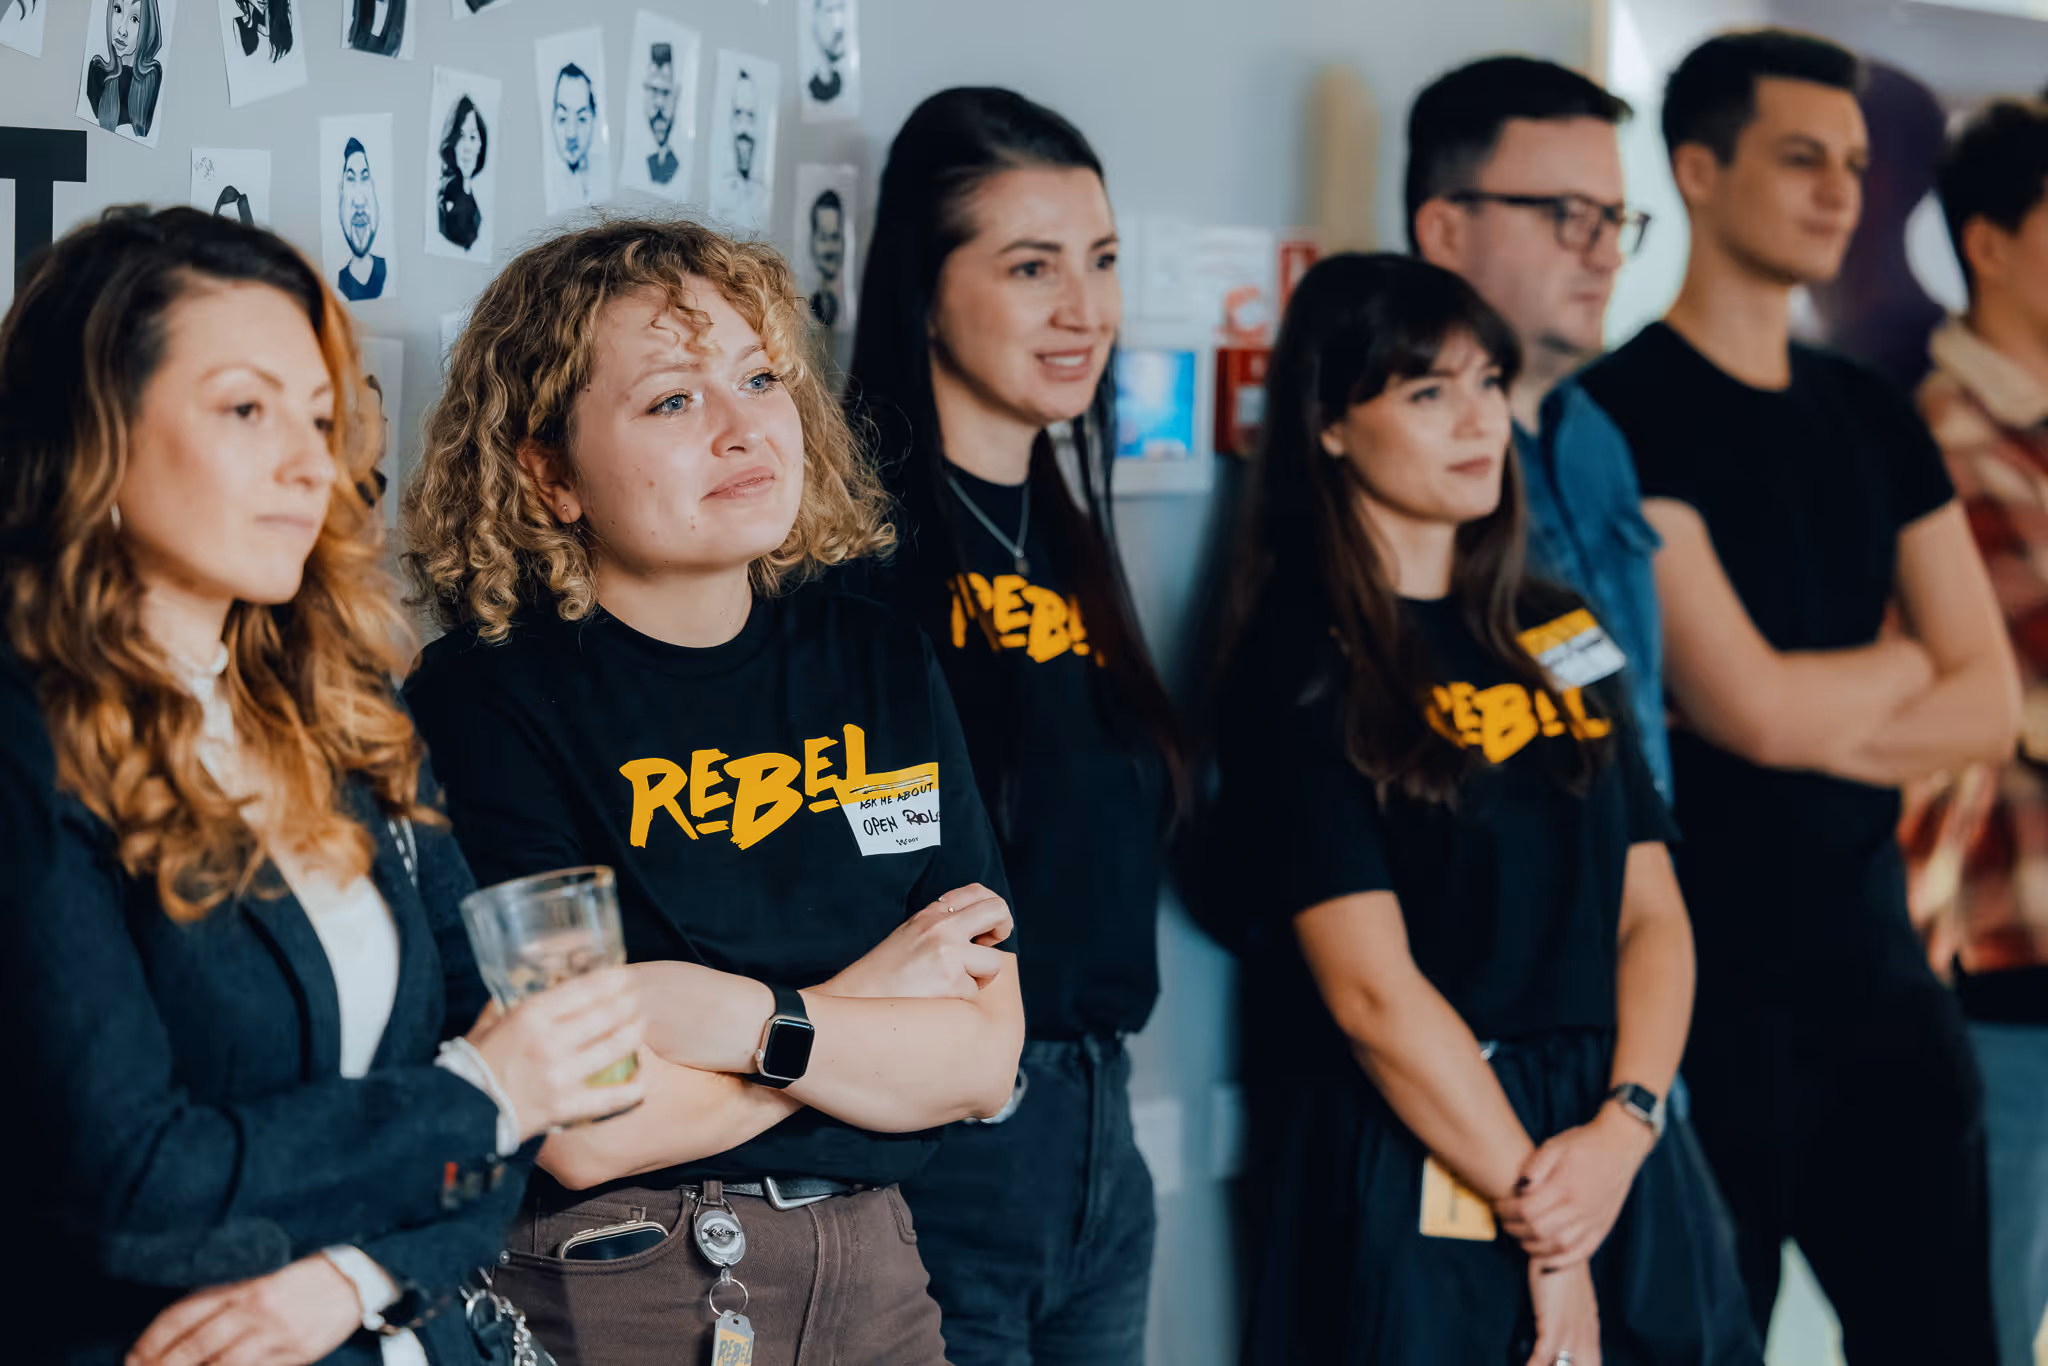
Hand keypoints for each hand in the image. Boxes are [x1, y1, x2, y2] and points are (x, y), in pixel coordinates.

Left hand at [127, 1255, 360, 1365]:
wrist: (354, 1279)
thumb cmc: (299, 1277)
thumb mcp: (257, 1275)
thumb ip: (221, 1298)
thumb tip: (175, 1333)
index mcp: (241, 1284)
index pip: (182, 1316)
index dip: (150, 1343)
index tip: (130, 1360)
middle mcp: (254, 1310)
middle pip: (194, 1348)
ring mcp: (275, 1336)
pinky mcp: (295, 1356)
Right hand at [465, 966, 646, 1137]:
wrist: (460, 1113)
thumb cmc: (474, 1064)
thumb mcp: (489, 1021)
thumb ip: (511, 1000)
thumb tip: (531, 980)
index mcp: (531, 1015)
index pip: (585, 988)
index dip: (613, 979)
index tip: (626, 975)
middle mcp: (549, 1042)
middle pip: (608, 1013)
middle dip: (630, 1001)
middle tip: (639, 998)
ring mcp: (560, 1075)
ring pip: (617, 1046)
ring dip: (636, 1031)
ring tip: (641, 1024)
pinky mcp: (566, 1106)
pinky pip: (613, 1097)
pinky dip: (634, 1087)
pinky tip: (644, 1077)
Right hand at [815, 884, 1012, 1000]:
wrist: (859, 998)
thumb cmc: (884, 972)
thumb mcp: (911, 934)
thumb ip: (941, 926)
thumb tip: (980, 932)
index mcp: (931, 914)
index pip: (977, 892)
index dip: (993, 907)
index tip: (991, 925)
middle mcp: (942, 928)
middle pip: (998, 911)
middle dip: (1004, 928)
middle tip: (994, 943)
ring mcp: (949, 954)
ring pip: (994, 962)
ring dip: (981, 976)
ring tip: (954, 983)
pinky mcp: (952, 982)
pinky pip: (975, 992)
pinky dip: (961, 999)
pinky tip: (939, 999)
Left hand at [1499, 1106, 1654, 1269]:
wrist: (1621, 1145)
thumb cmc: (1584, 1143)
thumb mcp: (1555, 1145)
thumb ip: (1534, 1166)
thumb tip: (1519, 1188)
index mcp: (1565, 1186)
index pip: (1527, 1209)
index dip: (1507, 1211)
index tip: (1497, 1206)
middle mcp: (1580, 1207)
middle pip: (1540, 1230)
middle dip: (1516, 1229)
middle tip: (1505, 1223)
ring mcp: (1593, 1220)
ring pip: (1559, 1245)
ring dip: (1534, 1247)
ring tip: (1520, 1239)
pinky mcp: (1603, 1227)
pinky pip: (1582, 1252)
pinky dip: (1562, 1261)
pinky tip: (1546, 1261)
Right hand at [1525, 1259, 1600, 1365]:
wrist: (1559, 1244)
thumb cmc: (1562, 1269)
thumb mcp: (1573, 1300)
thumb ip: (1572, 1320)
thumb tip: (1561, 1336)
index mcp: (1590, 1332)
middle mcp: (1585, 1336)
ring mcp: (1571, 1332)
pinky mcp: (1553, 1324)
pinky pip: (1543, 1356)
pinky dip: (1533, 1365)